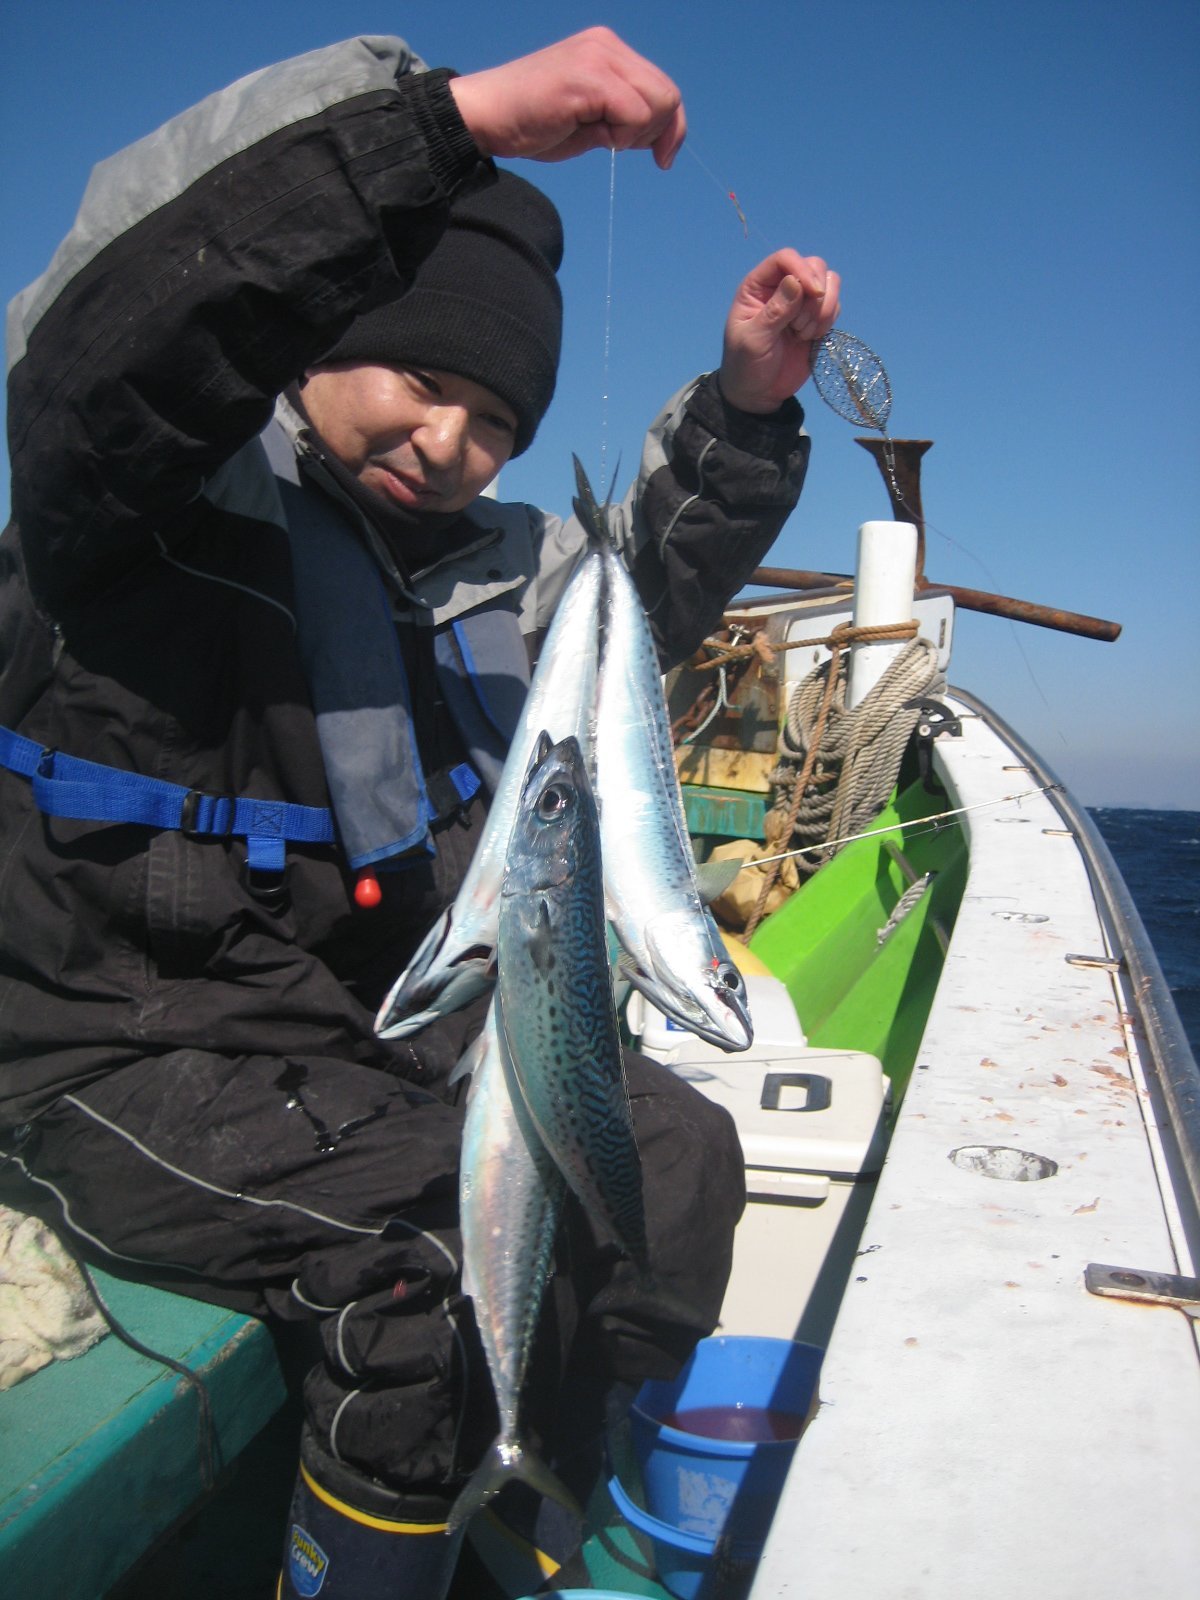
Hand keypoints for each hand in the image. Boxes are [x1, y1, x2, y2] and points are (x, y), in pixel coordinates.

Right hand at [449, 27, 685, 167]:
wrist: (485, 117)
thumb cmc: (530, 123)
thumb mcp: (588, 121)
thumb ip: (620, 118)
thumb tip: (653, 134)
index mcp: (607, 51)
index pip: (663, 87)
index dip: (670, 127)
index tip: (662, 157)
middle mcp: (607, 46)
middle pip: (667, 95)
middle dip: (659, 133)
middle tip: (624, 149)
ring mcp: (599, 57)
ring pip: (658, 103)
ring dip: (636, 134)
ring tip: (601, 138)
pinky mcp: (591, 77)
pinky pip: (635, 115)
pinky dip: (622, 136)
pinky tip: (595, 137)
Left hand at [717, 251, 840, 412]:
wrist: (758, 394)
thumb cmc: (746, 365)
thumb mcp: (754, 339)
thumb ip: (775, 311)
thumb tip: (796, 282)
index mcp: (758, 286)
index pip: (785, 258)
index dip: (802, 270)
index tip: (813, 292)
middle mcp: (781, 288)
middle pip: (814, 266)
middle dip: (816, 294)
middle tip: (800, 325)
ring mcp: (801, 303)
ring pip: (829, 283)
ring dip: (824, 308)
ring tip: (805, 334)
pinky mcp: (816, 319)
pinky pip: (834, 306)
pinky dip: (829, 320)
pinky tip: (812, 338)